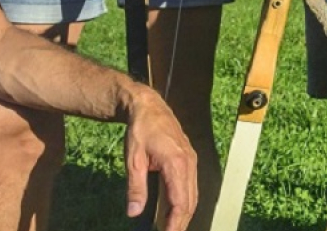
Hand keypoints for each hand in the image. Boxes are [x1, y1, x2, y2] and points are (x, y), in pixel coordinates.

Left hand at [123, 87, 196, 230]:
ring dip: (184, 213)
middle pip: (190, 201)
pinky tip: (176, 210)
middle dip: (181, 222)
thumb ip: (135, 187)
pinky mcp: (189, 159)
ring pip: (193, 194)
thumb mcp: (133, 160)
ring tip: (173, 228)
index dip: (175, 222)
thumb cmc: (140, 131)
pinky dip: (186, 201)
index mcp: (176, 163)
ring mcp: (192, 161)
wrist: (149, 107)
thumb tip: (133, 212)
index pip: (180, 201)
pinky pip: (191, 185)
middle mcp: (189, 163)